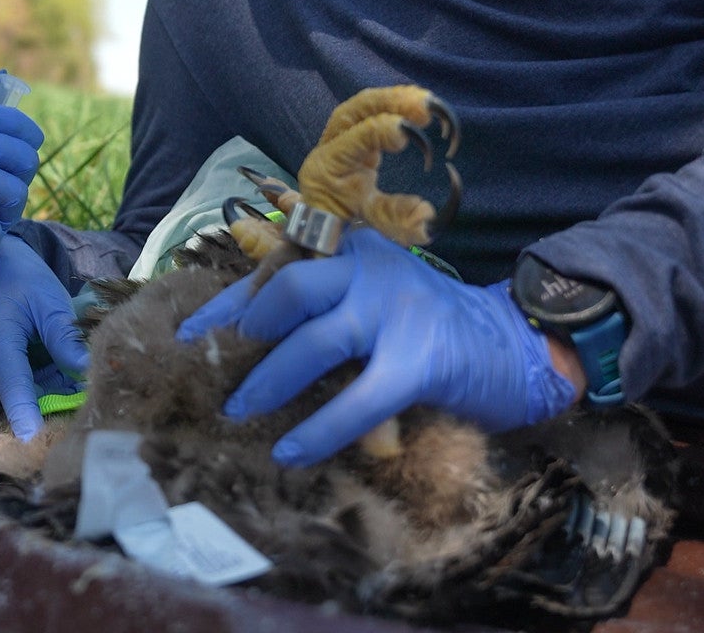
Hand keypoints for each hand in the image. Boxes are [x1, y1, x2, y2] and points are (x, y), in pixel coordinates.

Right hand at [0, 234, 90, 439]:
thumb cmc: (18, 275)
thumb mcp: (48, 297)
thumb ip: (64, 337)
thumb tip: (86, 372)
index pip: (12, 381)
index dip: (24, 412)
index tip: (32, 440)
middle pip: (13, 393)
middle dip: (46, 394)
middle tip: (73, 377)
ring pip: (4, 391)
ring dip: (32, 386)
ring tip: (46, 356)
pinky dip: (16, 379)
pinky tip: (29, 358)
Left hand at [176, 228, 576, 466]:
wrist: (515, 344)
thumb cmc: (430, 331)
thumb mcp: (374, 302)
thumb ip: (326, 311)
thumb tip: (250, 350)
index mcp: (353, 250)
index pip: (276, 267)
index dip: (227, 302)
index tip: (187, 335)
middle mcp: (370, 268)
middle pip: (288, 287)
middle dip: (241, 331)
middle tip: (212, 372)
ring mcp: (396, 310)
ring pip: (314, 340)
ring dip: (268, 380)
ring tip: (238, 412)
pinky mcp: (420, 358)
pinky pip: (357, 398)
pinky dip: (319, 429)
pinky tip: (291, 453)